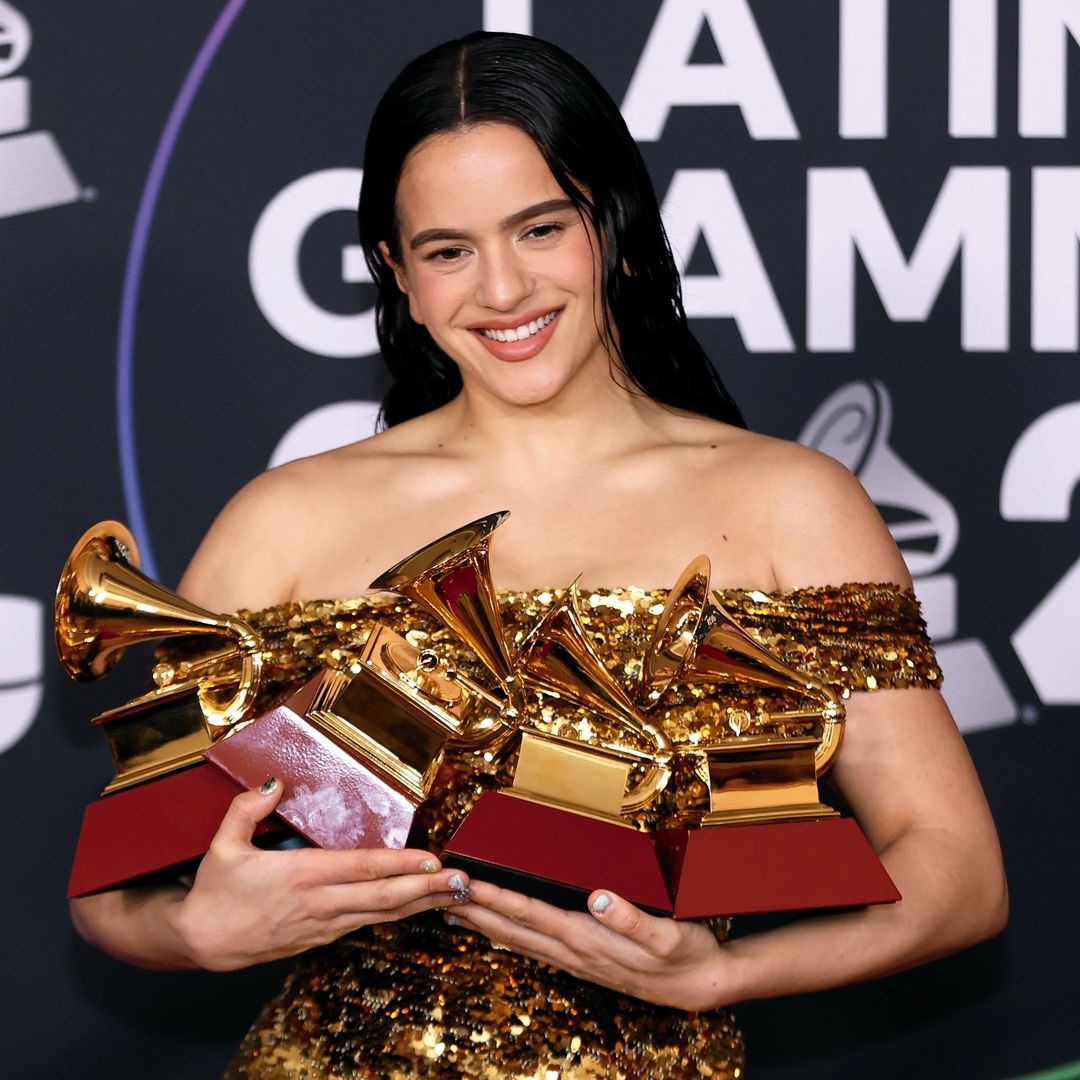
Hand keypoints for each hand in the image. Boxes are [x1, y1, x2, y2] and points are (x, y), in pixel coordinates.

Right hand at [172, 779, 468, 970]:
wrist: (199, 943)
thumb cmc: (214, 892)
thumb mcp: (222, 845)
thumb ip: (247, 809)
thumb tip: (273, 783)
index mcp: (302, 876)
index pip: (362, 869)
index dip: (400, 865)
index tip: (432, 859)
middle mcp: (320, 903)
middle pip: (383, 897)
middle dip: (427, 889)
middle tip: (463, 881)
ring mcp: (323, 925)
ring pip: (381, 914)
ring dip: (419, 903)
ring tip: (454, 893)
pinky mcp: (320, 938)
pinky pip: (366, 924)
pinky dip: (395, 914)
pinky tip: (416, 906)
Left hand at [445, 880, 733, 1011]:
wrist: (702, 984)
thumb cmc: (685, 953)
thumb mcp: (666, 935)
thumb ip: (632, 918)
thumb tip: (599, 897)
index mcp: (586, 938)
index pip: (529, 913)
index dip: (495, 897)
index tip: (465, 882)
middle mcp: (574, 950)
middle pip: (513, 929)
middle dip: (475, 910)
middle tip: (440, 893)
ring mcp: (577, 959)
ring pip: (519, 939)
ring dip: (486, 923)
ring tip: (458, 909)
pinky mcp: (585, 961)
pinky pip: (535, 946)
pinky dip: (510, 934)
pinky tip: (502, 930)